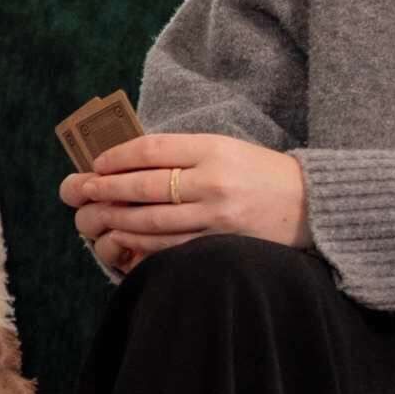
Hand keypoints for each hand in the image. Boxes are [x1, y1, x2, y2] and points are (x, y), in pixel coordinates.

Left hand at [65, 132, 307, 255]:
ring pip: (153, 221)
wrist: (312, 203)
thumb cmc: (259, 171)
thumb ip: (182, 152)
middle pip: (146, 186)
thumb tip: (128, 160)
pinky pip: (171, 246)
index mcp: (213, 149)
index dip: (118, 156)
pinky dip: (141, 243)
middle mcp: (214, 182)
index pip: (152, 150)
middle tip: (83, 189)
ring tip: (95, 216)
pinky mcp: (221, 243)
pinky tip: (123, 238)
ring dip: (117, 219)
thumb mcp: (224, 147)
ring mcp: (218, 216)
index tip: (97, 162)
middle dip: (107, 188)